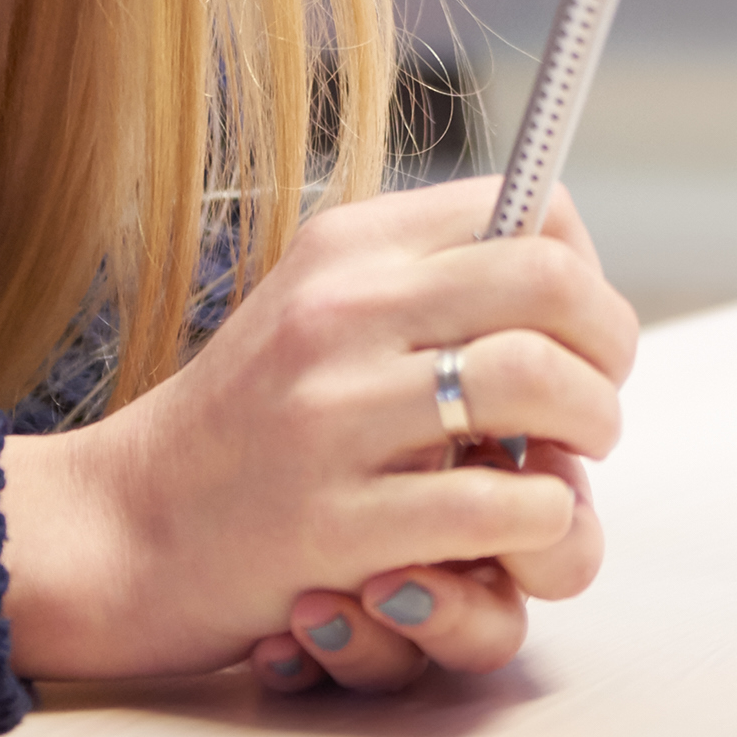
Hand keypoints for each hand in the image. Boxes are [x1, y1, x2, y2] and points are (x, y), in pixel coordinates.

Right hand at [0, 177, 635, 682]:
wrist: (126, 526)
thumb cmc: (249, 421)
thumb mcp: (322, 303)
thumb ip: (426, 277)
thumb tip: (566, 268)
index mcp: (349, 246)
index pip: (527, 207)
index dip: (583, 270)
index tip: (577, 328)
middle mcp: (341, 313)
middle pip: (552, 284)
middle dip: (609, 348)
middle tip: (597, 402)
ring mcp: (334, 416)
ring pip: (538, 384)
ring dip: (588, 431)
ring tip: (566, 463)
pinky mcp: (336, 523)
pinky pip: (498, 505)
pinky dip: (540, 521)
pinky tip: (517, 529)